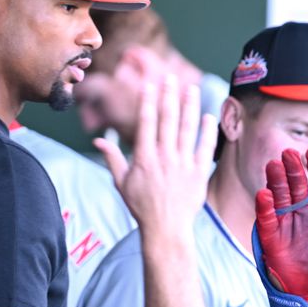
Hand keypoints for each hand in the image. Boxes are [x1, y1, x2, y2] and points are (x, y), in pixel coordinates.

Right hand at [95, 75, 215, 232]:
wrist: (166, 228)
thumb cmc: (142, 206)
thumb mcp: (121, 183)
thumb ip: (112, 158)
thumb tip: (99, 139)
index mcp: (144, 157)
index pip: (146, 122)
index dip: (149, 101)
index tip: (151, 85)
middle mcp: (164, 157)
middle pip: (167, 120)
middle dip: (169, 96)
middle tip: (171, 78)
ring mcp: (182, 164)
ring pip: (187, 129)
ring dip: (189, 107)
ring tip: (191, 89)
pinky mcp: (198, 173)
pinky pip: (204, 148)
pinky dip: (207, 131)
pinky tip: (208, 116)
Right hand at [255, 148, 307, 300]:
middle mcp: (303, 212)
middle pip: (297, 184)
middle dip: (293, 169)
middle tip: (289, 153)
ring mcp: (286, 222)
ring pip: (280, 196)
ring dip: (276, 181)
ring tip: (273, 165)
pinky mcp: (272, 237)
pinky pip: (267, 219)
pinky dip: (264, 207)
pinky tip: (264, 194)